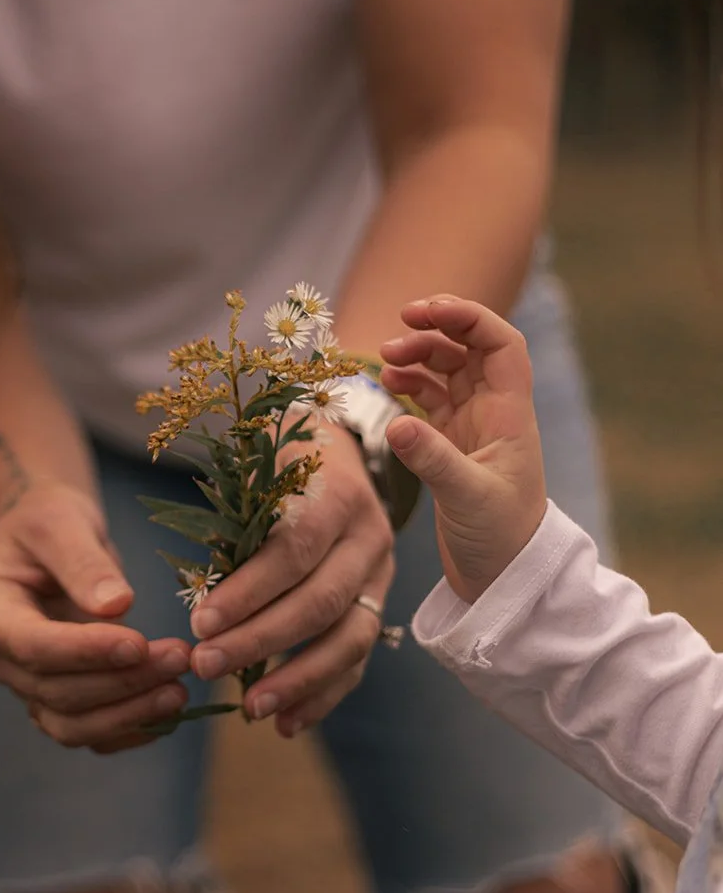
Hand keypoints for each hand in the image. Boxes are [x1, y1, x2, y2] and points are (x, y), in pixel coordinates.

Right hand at [0, 482, 190, 749]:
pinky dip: (128, 730)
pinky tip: (170, 713)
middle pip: (55, 691)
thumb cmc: (47, 521)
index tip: (139, 643)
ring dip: (128, 715)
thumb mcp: (61, 521)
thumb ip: (83, 562)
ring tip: (180, 690)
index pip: (32, 646)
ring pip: (70, 725)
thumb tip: (118, 606)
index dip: (85, 652)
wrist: (43, 540)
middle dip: (121, 681)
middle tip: (179, 657)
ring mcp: (21, 685)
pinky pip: (88, 733)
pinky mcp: (52, 700)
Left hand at [188, 429, 394, 736]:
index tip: (199, 624)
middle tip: (205, 666)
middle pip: (321, 601)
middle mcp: (369, 537)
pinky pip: (357, 661)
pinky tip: (286, 722)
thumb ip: (234, 525)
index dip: (248, 592)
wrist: (336, 453)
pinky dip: (322, 696)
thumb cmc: (278, 463)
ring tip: (250, 709)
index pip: (295, 550)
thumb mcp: (255, 471)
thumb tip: (202, 596)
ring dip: (298, 680)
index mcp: (337, 494)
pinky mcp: (378, 606)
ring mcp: (381, 576)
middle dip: (260, 641)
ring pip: (349, 639)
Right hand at [378, 295, 547, 602]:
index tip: (425, 313)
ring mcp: (472, 429)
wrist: (504, 580)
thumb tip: (395, 423)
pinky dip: (409, 386)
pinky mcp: (451, 447)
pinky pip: (430, 400)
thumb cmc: (500, 540)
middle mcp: (494, 414)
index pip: (500, 343)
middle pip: (468, 349)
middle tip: (394, 332)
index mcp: (511, 415)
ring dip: (417, 358)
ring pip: (447, 371)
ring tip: (382, 363)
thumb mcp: (466, 499)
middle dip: (433, 332)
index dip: (468, 317)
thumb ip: (433, 458)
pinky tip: (386, 388)